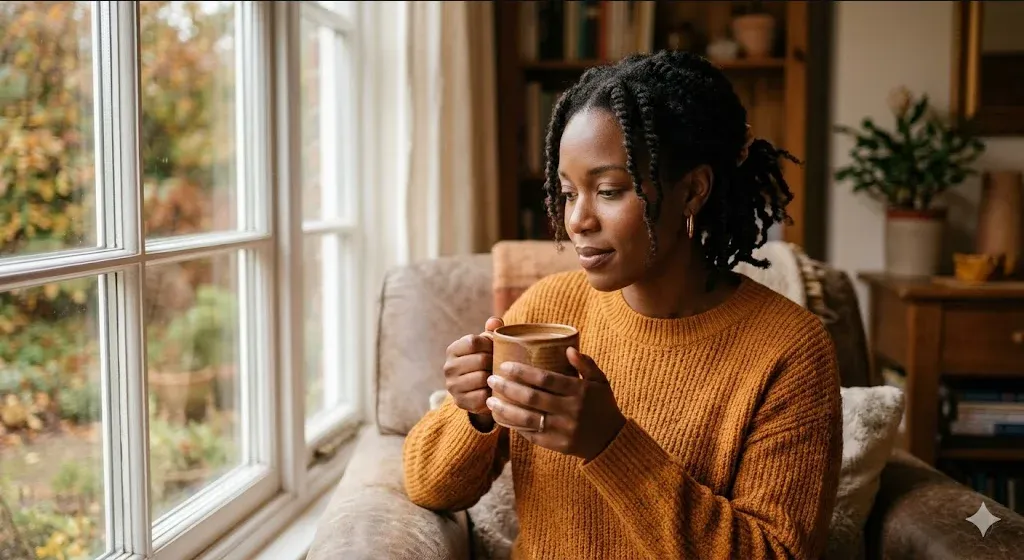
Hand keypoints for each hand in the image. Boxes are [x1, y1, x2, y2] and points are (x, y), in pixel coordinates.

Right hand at [443, 316, 503, 429]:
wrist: (477, 390)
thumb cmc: (484, 361)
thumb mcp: (486, 346)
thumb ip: (491, 331)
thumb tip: (495, 321)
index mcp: (453, 350)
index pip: (473, 342)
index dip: (490, 345)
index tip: (496, 349)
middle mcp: (448, 367)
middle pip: (480, 360)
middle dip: (495, 362)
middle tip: (501, 365)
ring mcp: (452, 386)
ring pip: (482, 378)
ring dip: (494, 378)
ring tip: (498, 377)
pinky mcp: (460, 402)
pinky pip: (482, 396)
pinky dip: (491, 394)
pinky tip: (494, 390)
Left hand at [486, 347, 625, 461]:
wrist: (611, 440)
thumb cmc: (602, 404)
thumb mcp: (600, 381)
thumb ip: (586, 363)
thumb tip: (568, 348)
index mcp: (579, 391)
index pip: (546, 379)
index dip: (523, 372)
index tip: (504, 365)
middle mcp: (571, 411)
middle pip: (532, 398)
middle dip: (508, 388)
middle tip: (491, 379)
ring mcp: (563, 430)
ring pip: (528, 419)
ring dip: (505, 409)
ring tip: (490, 400)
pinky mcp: (558, 445)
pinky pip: (532, 435)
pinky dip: (515, 426)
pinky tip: (502, 417)